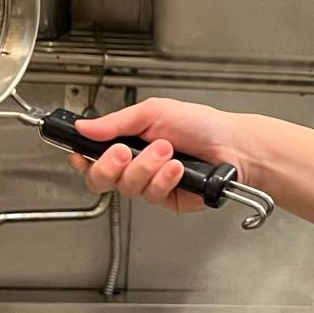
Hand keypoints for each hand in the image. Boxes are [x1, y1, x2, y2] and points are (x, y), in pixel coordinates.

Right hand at [68, 98, 252, 213]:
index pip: (92, 155)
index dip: (82, 158)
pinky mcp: (166, 200)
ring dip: (146, 166)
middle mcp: (134, 165)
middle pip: (100, 179)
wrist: (233, 145)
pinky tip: (177, 168)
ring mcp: (149, 184)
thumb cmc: (200, 124)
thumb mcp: (154, 112)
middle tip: (124, 152)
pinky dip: (164, 179)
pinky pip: (152, 195)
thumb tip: (83, 126)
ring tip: (167, 151)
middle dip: (109, 166)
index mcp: (127, 141)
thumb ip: (116, 122)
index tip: (81, 154)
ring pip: (127, 187)